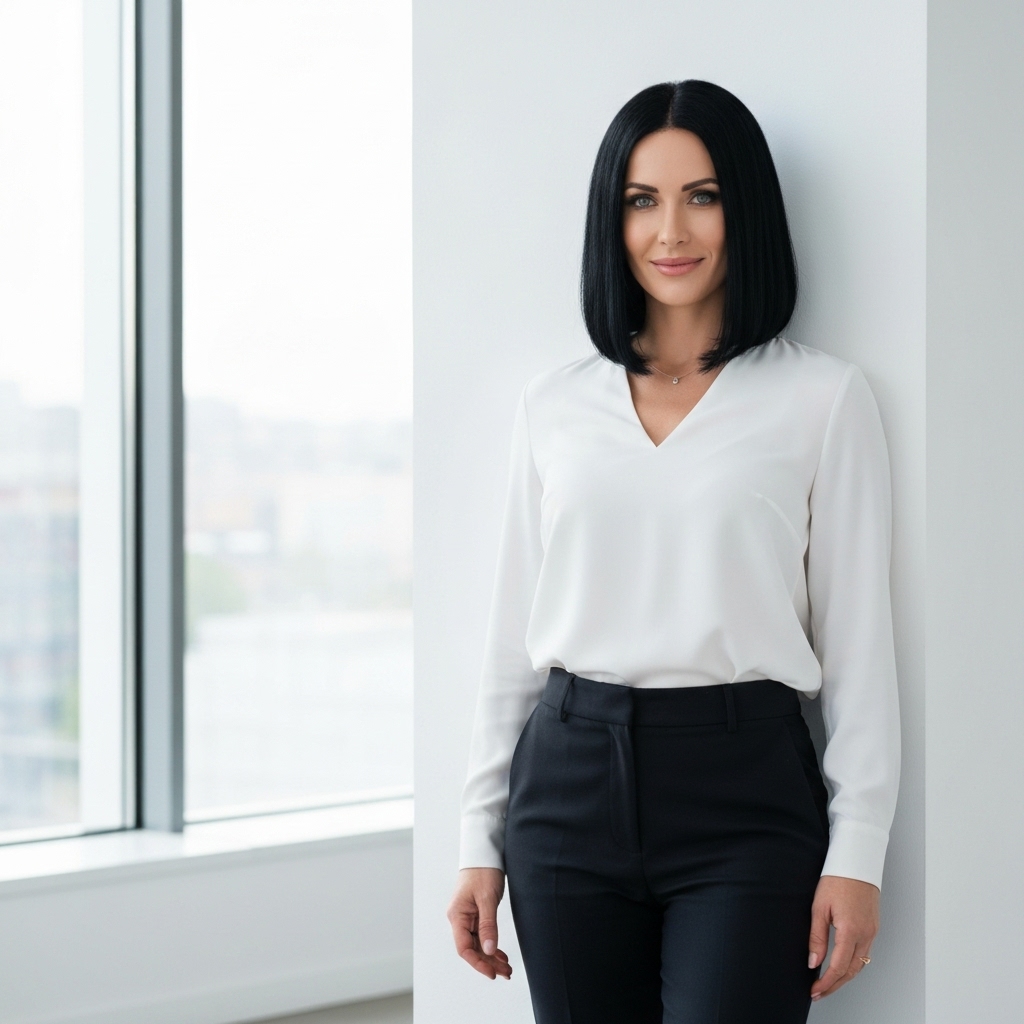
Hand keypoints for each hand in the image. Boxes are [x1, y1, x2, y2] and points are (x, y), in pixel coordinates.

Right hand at [447, 867, 512, 979]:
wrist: (484, 853)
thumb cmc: (483, 871)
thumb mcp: (487, 898)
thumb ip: (488, 925)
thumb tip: (488, 950)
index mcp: (457, 915)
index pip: (464, 947)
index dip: (478, 963)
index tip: (492, 973)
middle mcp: (459, 918)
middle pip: (472, 948)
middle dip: (488, 963)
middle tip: (506, 973)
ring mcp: (467, 917)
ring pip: (478, 943)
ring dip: (491, 956)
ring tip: (506, 968)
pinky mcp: (475, 914)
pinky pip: (481, 935)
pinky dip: (491, 945)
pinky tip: (500, 954)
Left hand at [808, 874, 879, 1001]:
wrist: (857, 862)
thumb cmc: (837, 879)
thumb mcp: (819, 907)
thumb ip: (817, 937)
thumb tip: (813, 962)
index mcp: (851, 931)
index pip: (838, 967)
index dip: (826, 982)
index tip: (815, 990)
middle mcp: (866, 935)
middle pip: (851, 971)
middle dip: (835, 985)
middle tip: (819, 992)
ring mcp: (872, 932)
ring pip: (860, 965)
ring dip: (844, 977)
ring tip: (828, 983)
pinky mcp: (874, 927)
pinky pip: (865, 953)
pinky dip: (853, 964)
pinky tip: (842, 965)